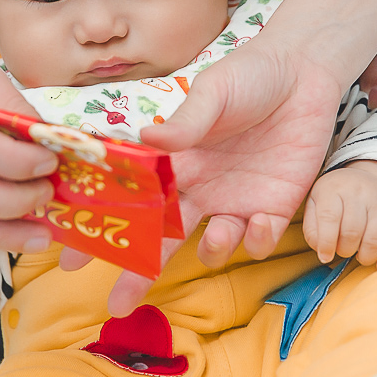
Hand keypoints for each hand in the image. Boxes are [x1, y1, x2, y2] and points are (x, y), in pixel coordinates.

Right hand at [81, 34, 344, 316]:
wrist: (304, 70)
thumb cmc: (249, 74)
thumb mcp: (213, 92)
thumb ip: (185, 122)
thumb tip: (146, 139)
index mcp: (176, 161)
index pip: (132, 200)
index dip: (105, 228)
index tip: (71, 257)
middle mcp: (199, 188)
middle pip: (162, 238)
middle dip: (138, 272)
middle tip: (116, 305)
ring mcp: (236, 200)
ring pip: (212, 246)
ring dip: (212, 250)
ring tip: (216, 237)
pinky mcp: (274, 206)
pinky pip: (258, 239)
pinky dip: (256, 240)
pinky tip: (258, 222)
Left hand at [301, 160, 376, 268]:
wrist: (363, 180)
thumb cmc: (334, 199)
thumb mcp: (315, 206)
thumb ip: (312, 230)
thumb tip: (323, 252)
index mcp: (333, 188)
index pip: (329, 218)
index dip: (326, 243)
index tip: (325, 257)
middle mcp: (359, 190)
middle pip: (352, 231)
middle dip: (345, 250)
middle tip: (343, 251)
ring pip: (374, 238)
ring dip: (365, 256)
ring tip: (359, 256)